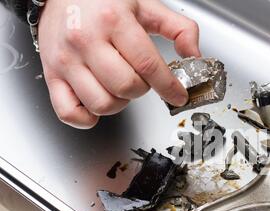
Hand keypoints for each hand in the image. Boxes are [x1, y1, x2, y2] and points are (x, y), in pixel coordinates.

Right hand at [39, 0, 200, 128]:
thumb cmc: (103, 1)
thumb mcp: (146, 6)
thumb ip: (179, 28)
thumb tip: (194, 55)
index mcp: (113, 20)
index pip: (148, 65)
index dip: (168, 87)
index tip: (178, 96)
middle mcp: (86, 40)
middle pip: (126, 87)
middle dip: (142, 89)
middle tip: (141, 79)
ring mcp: (66, 61)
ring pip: (102, 104)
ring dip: (119, 103)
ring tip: (120, 87)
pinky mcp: (52, 76)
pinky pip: (70, 114)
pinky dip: (88, 117)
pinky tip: (99, 102)